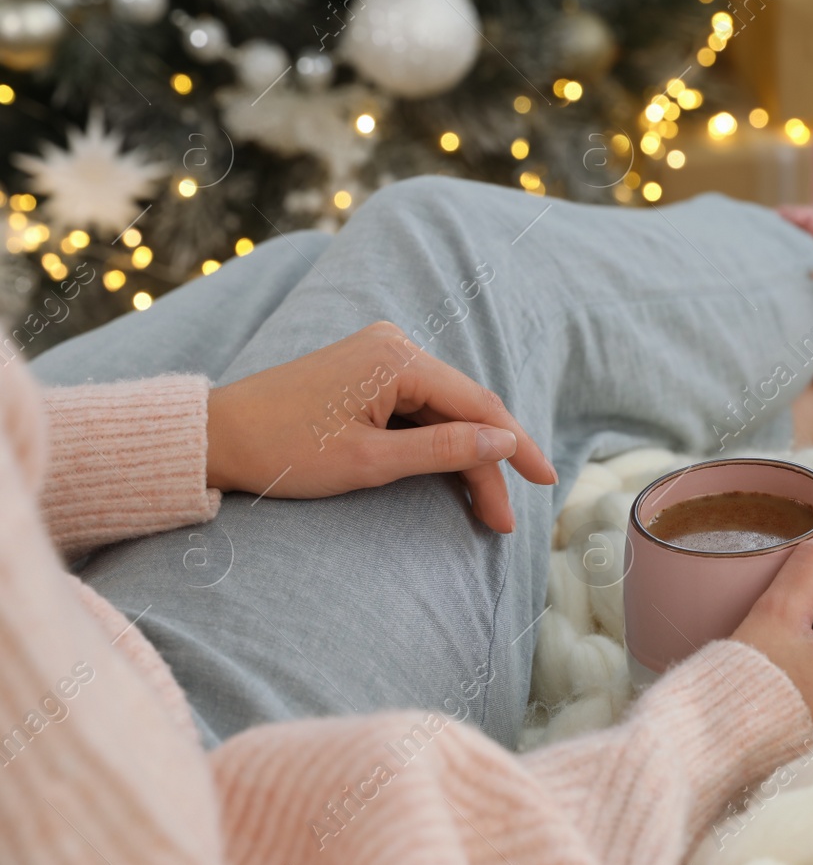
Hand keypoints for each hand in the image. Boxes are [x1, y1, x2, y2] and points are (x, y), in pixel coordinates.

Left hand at [206, 321, 555, 531]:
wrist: (214, 438)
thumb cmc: (282, 451)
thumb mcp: (370, 462)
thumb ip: (443, 451)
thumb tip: (503, 443)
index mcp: (397, 359)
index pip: (479, 405)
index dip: (516, 446)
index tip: (547, 481)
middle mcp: (395, 346)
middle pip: (464, 410)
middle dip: (488, 464)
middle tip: (505, 518)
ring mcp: (379, 356)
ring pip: (444, 412)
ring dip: (465, 458)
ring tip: (484, 508)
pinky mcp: (365, 373)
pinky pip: (419, 408)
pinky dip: (438, 443)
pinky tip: (454, 474)